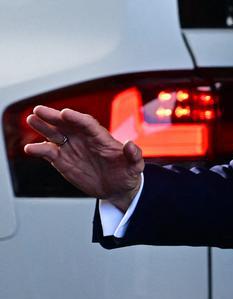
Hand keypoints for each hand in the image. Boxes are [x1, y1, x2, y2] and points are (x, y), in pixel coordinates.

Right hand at [24, 106, 143, 211]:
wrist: (117, 188)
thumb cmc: (127, 173)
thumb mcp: (135, 165)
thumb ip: (134, 154)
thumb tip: (130, 144)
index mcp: (101, 137)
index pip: (87, 123)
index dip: (76, 118)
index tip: (65, 113)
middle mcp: (84, 139)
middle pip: (67, 124)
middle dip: (53, 116)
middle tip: (40, 110)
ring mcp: (72, 148)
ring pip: (55, 134)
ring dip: (43, 127)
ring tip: (31, 119)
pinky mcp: (63, 160)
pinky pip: (49, 152)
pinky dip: (39, 150)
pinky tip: (30, 148)